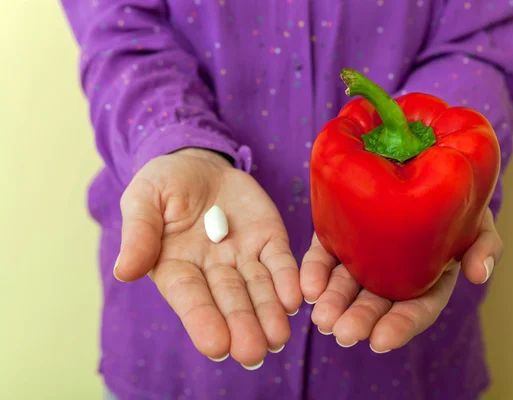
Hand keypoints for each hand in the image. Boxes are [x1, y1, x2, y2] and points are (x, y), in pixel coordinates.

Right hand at [114, 148, 301, 367]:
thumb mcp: (144, 198)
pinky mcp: (269, 240)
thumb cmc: (164, 183)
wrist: (200, 162)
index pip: (190, 298)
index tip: (216, 346)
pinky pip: (280, 262)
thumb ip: (139, 232)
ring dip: (269, 312)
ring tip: (278, 338)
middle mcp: (212, 270)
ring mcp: (243, 256)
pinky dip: (288, 280)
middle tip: (254, 352)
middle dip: (242, 326)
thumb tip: (125, 271)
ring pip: (259, 289)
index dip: (202, 320)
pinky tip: (294, 299)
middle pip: (229, 301)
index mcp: (176, 266)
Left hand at [300, 208, 501, 351]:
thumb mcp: (477, 214)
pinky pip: (324, 255)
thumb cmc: (455, 190)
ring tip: (321, 318)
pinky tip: (307, 288)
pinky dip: (314, 273)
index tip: (381, 341)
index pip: (416, 307)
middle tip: (342, 333)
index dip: (401, 326)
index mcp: (428, 275)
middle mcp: (393, 270)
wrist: (420, 151)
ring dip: (334, 302)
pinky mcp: (338, 232)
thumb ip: (484, 244)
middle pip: (376, 302)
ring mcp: (363, 252)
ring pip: (346, 284)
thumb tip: (480, 275)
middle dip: (360, 319)